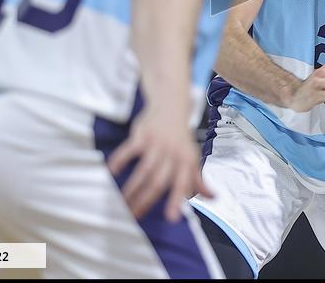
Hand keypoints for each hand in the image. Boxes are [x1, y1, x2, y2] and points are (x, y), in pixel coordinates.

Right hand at [107, 106, 211, 221]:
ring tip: (123, 201)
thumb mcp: (192, 157)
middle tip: (134, 216)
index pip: (183, 184)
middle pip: (159, 181)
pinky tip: (112, 172)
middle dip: (146, 200)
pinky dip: (120, 160)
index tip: (171, 218)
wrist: (172, 106)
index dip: (177, 201)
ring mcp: (158, 144)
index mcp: (187, 161)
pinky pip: (130, 150)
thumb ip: (198, 179)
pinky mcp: (143, 135)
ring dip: (132, 187)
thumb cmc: (181, 138)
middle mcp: (173, 154)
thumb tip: (213, 197)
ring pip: (144, 170)